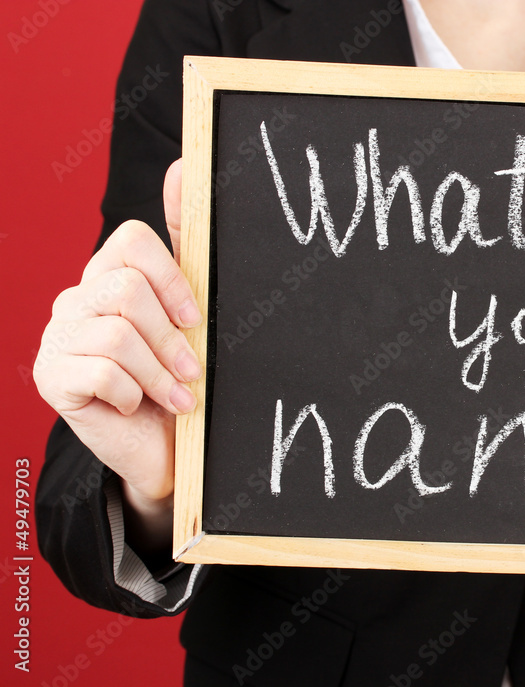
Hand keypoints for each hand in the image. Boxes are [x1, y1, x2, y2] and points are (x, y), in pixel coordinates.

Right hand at [34, 159, 195, 549]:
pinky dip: (131, 393)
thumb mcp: (189, 315)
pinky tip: (136, 405)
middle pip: (127, 289)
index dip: (172, 279)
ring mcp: (58, 337)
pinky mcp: (50, 377)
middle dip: (170, 338)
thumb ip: (185, 246)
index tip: (195, 318)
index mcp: (111, 276)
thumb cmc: (179, 377)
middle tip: (190, 370)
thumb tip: (181, 167)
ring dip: (158, 373)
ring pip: (117, 334)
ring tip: (177, 395)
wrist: (164, 446)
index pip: (132, 241)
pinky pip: (99, 372)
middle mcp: (77, 298)